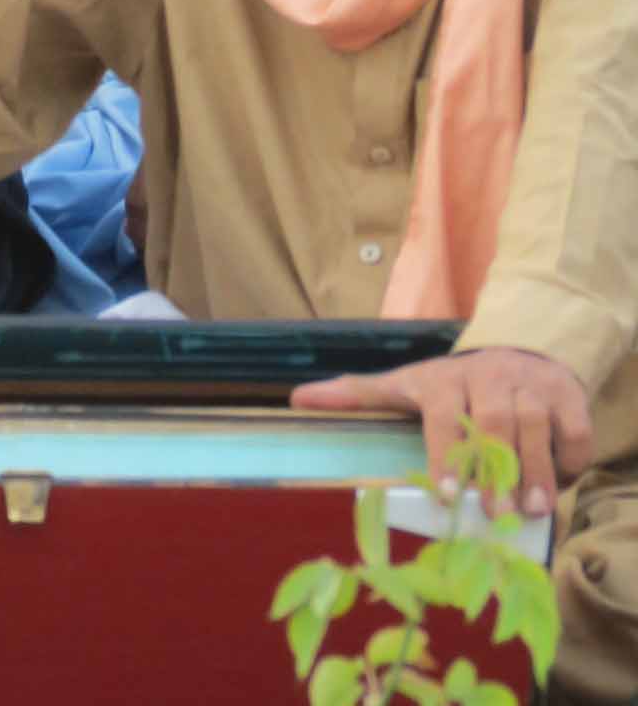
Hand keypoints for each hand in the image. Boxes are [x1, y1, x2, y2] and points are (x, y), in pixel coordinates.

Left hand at [291, 348, 594, 519]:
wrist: (516, 352)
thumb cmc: (451, 384)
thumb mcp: (404, 384)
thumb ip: (356, 394)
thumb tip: (294, 398)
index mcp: (444, 379)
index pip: (444, 416)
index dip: (446, 455)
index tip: (446, 494)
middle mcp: (488, 378)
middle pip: (493, 425)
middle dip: (493, 471)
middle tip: (491, 513)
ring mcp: (530, 385)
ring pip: (535, 429)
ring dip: (535, 472)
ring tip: (530, 510)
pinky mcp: (566, 396)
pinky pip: (573, 429)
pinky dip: (570, 458)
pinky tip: (561, 484)